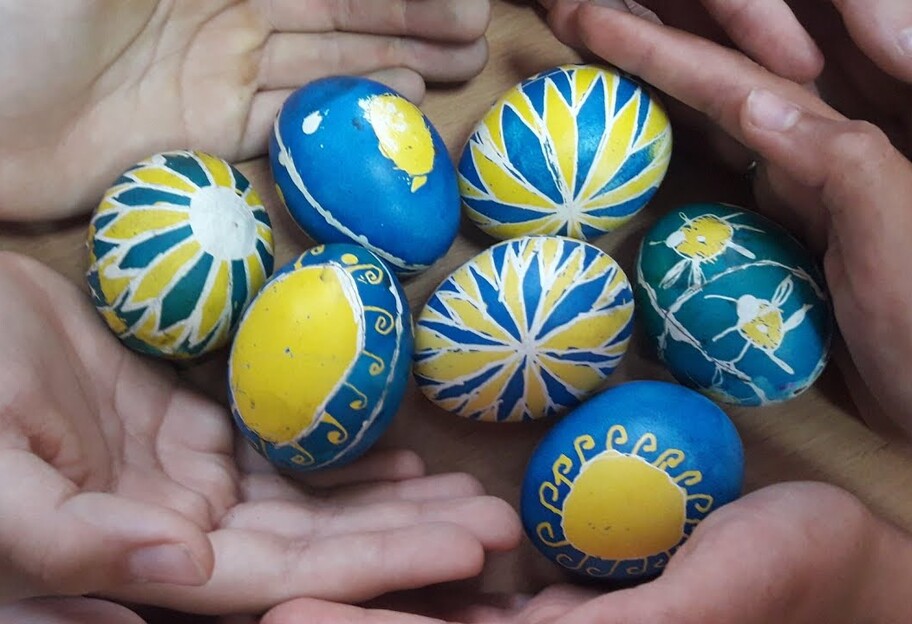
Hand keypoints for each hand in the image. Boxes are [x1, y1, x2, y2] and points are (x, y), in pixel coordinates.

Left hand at [0, 0, 490, 221]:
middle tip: (480, 33)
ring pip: (326, 60)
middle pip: (338, 9)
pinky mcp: (205, 130)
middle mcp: (224, 8)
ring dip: (392, 59)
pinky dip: (344, 109)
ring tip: (458, 65)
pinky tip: (393, 101)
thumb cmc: (23, 19)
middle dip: (412, 16)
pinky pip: (292, 116)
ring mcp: (217, 71)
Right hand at [0, 251, 520, 613]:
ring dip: (391, 500)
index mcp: (139, 551)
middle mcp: (174, 528)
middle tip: (498, 521)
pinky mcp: (186, 429)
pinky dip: (343, 454)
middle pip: (315, 545)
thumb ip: (72, 536)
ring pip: (308, 501)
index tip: (465, 549)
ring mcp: (185, 477)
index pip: (284, 574)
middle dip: (409, 537)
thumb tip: (186, 566)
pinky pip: (282, 449)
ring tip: (470, 491)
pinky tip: (402, 456)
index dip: (377, 566)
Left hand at [265, 482, 911, 623]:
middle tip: (272, 604)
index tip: (291, 618)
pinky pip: (491, 597)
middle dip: (361, 623)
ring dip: (387, 601)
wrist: (829, 561)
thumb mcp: (709, 608)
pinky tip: (401, 550)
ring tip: (307, 579)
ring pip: (456, 621)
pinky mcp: (574, 601)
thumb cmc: (788, 580)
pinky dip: (441, 579)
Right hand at [535, 1, 911, 437]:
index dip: (659, 49)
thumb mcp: (898, 235)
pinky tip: (649, 134)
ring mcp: (802, 188)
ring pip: (713, 121)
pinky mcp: (791, 228)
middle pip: (715, 83)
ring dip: (653, 88)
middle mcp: (817, 150)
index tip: (592, 19)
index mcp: (843, 139)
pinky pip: (726, 171)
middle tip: (576, 19)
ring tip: (595, 59)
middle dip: (647, 47)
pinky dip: (681, 146)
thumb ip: (839, 163)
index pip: (734, 80)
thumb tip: (751, 101)